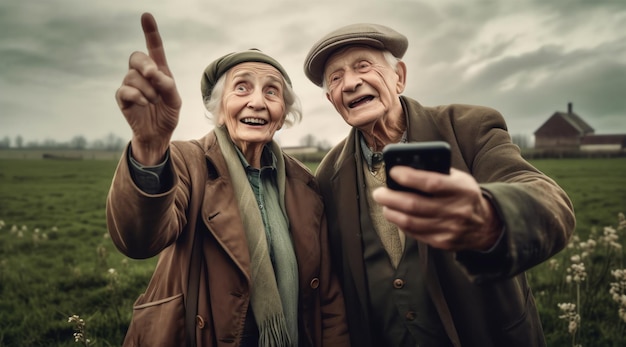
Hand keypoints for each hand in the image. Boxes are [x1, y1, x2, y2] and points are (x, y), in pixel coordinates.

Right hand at [115, 13, 181, 164]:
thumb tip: (155, 74)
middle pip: (136, 57)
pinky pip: (125, 90)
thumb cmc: (167, 114)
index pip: (153, 48)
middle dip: (146, 65)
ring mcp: (131, 85)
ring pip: (133, 76)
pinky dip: (138, 96)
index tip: (146, 16)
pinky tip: (146, 104)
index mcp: (159, 71)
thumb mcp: (175, 100)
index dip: (150, 32)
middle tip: (154, 75)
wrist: (158, 135)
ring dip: (147, 89)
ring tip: (155, 102)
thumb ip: (168, 86)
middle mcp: (142, 75)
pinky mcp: (123, 98)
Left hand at [372, 167, 501, 251]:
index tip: (393, 172)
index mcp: (461, 189)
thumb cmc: (465, 195)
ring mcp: (448, 229)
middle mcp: (456, 210)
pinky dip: (401, 223)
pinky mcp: (442, 242)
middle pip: (414, 205)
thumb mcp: (459, 179)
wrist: (484, 225)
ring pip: (410, 222)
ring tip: (385, 204)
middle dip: (391, 198)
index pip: (431, 183)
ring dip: (392, 212)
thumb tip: (405, 169)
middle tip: (378, 192)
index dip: (409, 177)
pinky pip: (415, 233)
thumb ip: (436, 173)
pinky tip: (396, 215)